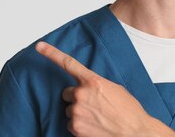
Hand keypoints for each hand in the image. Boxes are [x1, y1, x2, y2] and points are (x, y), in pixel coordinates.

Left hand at [35, 41, 174, 136]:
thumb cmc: (129, 112)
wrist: (135, 133)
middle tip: (93, 106)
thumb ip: (96, 85)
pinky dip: (80, 127)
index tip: (39, 46)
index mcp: (92, 81)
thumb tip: (87, 87)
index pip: (68, 63)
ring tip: (97, 118)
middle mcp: (81, 94)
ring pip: (70, 110)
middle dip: (77, 98)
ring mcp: (77, 111)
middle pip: (68, 93)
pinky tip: (94, 128)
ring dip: (79, 113)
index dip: (51, 53)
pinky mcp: (75, 127)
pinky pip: (71, 124)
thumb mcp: (115, 89)